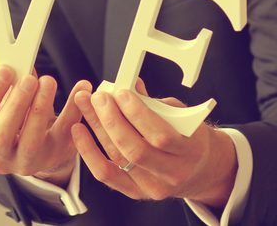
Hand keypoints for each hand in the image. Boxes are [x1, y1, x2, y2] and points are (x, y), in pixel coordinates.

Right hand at [0, 65, 89, 184]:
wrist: (39, 150)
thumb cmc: (16, 121)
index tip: (5, 69)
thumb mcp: (5, 106)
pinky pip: (65, 133)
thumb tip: (18, 62)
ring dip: (40, 108)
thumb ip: (8, 87)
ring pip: (31, 141)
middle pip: (1, 135)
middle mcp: (0, 156)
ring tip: (48, 82)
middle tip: (29, 79)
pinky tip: (82, 88)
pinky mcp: (55, 157)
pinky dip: (73, 109)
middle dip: (15, 104)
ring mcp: (27, 161)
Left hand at [71, 79, 236, 206]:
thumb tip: (129, 83)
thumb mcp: (180, 115)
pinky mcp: (136, 192)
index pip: (161, 136)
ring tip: (85, 104)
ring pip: (118, 158)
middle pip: (135, 150)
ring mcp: (153, 187)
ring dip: (97, 127)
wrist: (197, 168)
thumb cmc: (187, 135)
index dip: (137, 113)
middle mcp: (173, 174)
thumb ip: (154, 102)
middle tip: (98, 97)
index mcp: (190, 151)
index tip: (121, 92)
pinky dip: (88, 152)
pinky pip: (106, 174)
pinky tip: (79, 130)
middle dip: (112, 119)